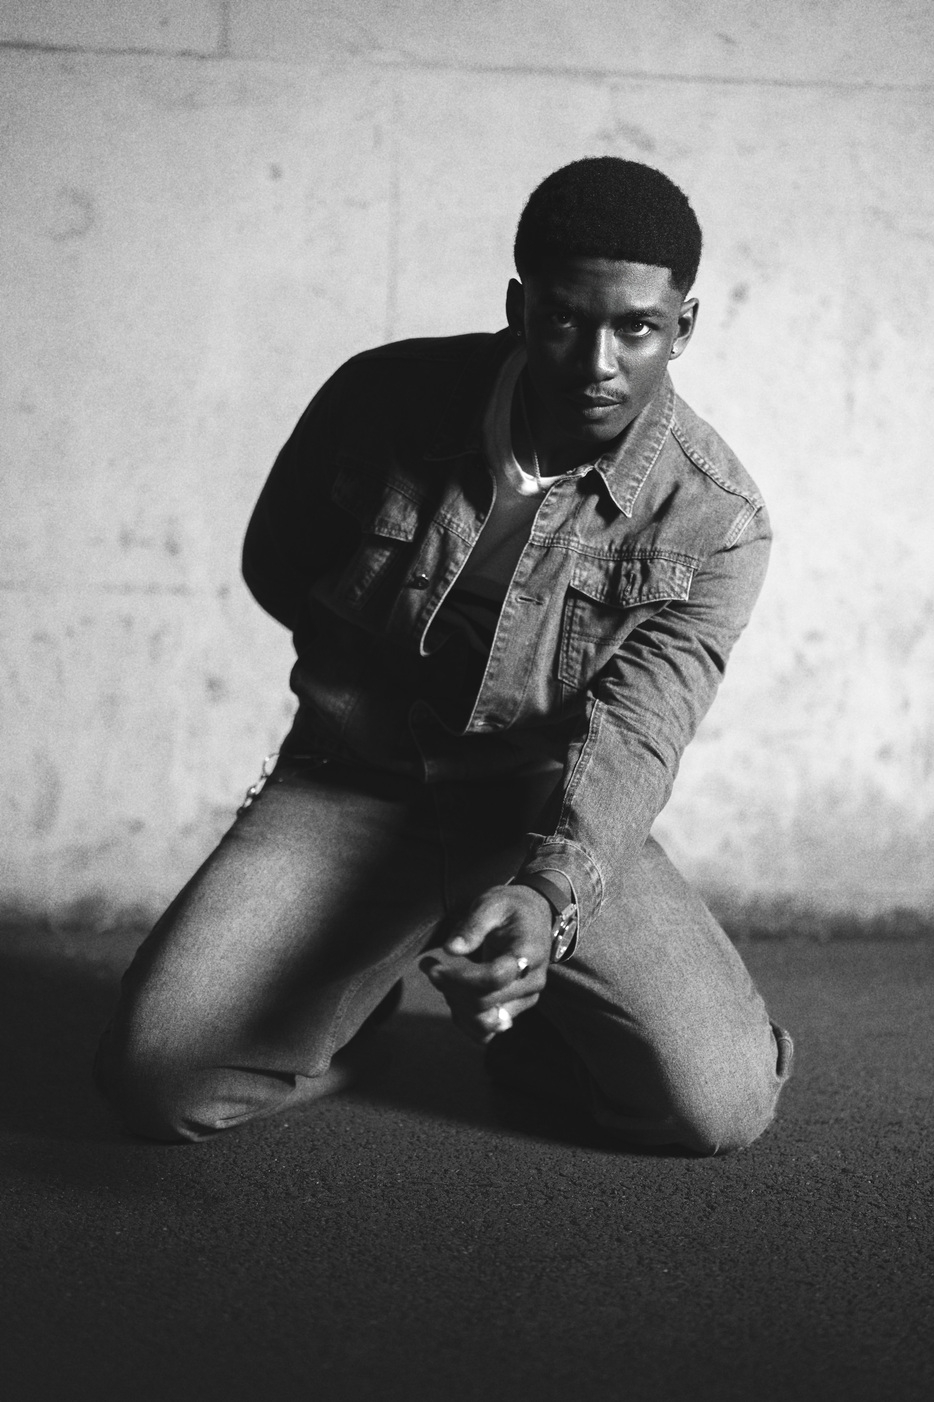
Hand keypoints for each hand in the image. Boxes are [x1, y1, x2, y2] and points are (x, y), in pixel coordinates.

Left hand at [419, 884, 552, 1044]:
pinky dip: (463, 1019)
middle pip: (484, 1004)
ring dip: (455, 1005)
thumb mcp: (491, 904)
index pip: (494, 978)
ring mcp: (525, 999)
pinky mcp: (515, 1010)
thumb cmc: (510, 908)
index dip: (458, 978)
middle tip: (429, 966)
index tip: (431, 965)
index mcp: (528, 953)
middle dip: (449, 989)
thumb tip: (451, 949)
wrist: (533, 917)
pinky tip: (452, 995)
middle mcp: (531, 982)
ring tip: (444, 979)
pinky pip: (486, 1031)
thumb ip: (472, 926)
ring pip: (484, 1023)